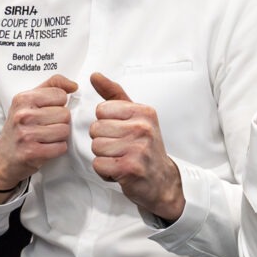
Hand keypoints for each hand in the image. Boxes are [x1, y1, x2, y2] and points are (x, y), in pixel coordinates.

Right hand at [0, 74, 78, 198]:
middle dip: (60, 121)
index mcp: (23, 99)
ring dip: (60, 136)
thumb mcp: (30, 100)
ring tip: (46, 137)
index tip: (48, 110)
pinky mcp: (32, 152)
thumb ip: (52, 87)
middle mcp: (23, 115)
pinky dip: (57, 148)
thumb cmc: (20, 125)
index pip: (60, 94)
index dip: (59, 104)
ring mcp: (27, 134)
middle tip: (47, 126)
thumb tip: (74, 86)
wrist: (4, 155)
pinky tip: (46, 147)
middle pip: (65, 114)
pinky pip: (61, 147)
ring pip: (65, 130)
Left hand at [88, 73, 184, 221]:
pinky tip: (119, 170)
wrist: (161, 181)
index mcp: (144, 112)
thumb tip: (95, 76)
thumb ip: (114, 95)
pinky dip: (104, 171)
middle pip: (96, 129)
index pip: (102, 110)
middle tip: (120, 148)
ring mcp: (138, 148)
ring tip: (120, 159)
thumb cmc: (146, 147)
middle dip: (103, 141)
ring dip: (103, 157)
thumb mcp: (135, 116)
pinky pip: (98, 164)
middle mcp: (143, 128)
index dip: (105, 123)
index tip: (120, 131)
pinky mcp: (130, 168)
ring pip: (96, 147)